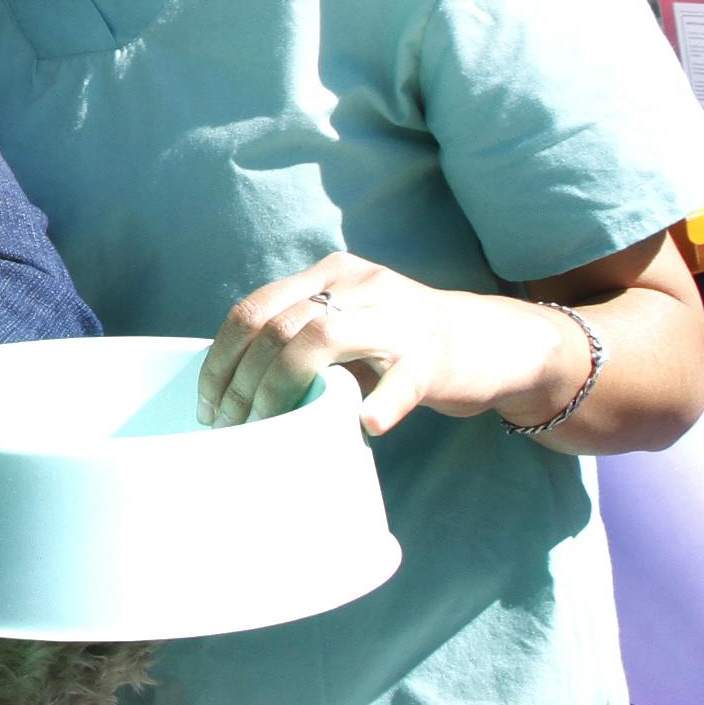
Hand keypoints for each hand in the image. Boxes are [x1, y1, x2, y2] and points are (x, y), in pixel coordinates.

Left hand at [198, 253, 571, 436]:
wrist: (494, 342)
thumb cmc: (403, 343)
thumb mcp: (348, 323)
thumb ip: (300, 337)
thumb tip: (233, 387)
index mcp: (331, 275)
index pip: (255, 309)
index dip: (221, 359)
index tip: (209, 404)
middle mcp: (361, 285)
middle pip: (279, 327)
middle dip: (243, 383)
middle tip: (232, 428)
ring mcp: (399, 318)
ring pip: (323, 341)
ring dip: (282, 391)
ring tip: (268, 429)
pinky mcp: (434, 357)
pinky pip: (400, 381)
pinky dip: (378, 403)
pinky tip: (364, 424)